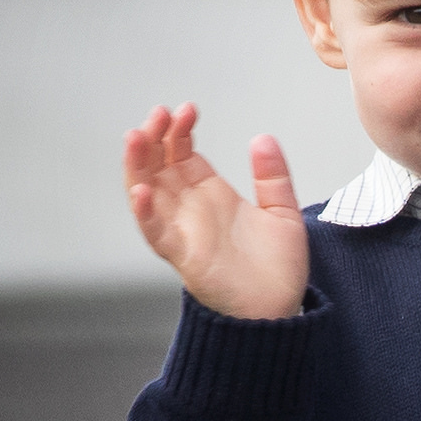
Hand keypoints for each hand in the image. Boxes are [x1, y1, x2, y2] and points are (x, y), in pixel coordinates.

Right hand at [124, 103, 308, 318]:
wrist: (279, 311)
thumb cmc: (277, 269)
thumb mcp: (282, 212)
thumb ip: (272, 177)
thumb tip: (263, 138)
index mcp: (211, 196)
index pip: (182, 155)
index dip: (179, 131)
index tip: (187, 109)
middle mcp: (191, 211)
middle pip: (158, 167)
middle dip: (154, 138)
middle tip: (159, 113)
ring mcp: (183, 232)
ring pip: (147, 193)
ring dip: (138, 165)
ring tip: (138, 136)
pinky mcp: (184, 256)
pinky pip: (156, 232)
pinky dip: (144, 212)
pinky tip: (142, 190)